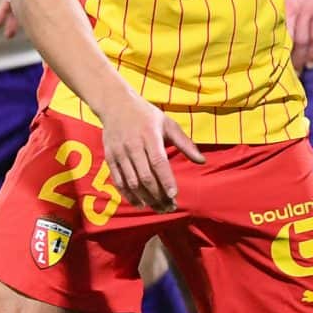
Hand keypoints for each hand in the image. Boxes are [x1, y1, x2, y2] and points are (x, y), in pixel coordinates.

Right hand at [99, 91, 203, 212]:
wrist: (115, 104)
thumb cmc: (146, 115)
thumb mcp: (167, 124)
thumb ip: (185, 143)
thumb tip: (202, 161)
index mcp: (149, 135)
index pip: (158, 162)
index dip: (165, 180)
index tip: (174, 195)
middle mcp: (133, 145)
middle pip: (145, 176)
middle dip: (158, 195)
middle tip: (169, 207)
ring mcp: (119, 152)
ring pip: (132, 182)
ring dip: (145, 198)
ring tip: (158, 208)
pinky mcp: (110, 158)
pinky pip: (119, 181)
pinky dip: (129, 195)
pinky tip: (140, 204)